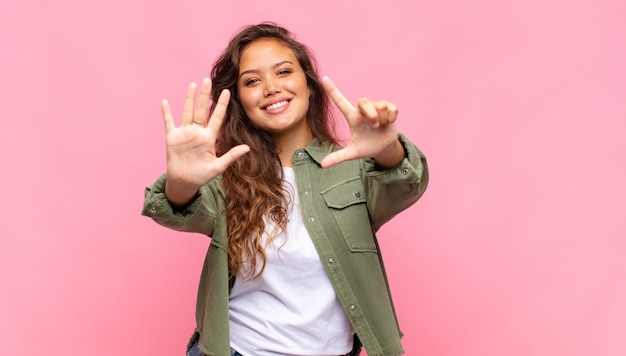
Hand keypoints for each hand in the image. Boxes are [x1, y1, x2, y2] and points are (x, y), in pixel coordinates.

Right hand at [161, 78, 249, 204]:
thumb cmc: (203, 175)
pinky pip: (169, 122)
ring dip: (189, 99)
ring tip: (193, 85)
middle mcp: (197, 132)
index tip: (227, 92)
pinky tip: (165, 101)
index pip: (217, 117)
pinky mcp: (172, 138)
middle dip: (205, 95)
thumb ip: (231, 156)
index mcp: (209, 138)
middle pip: (202, 110)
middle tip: (208, 80)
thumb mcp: (219, 167)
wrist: (185, 182)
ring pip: (187, 112)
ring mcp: (184, 133)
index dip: (222, 105)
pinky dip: (166, 113)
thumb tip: (247, 148)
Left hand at [320, 76, 403, 167]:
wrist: (383, 147)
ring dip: (382, 120)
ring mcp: (376, 107)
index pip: (340, 101)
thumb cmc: (366, 146)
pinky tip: (389, 123)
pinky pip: (392, 109)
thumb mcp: (353, 153)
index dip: (332, 90)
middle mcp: (363, 109)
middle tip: (374, 126)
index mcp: (352, 117)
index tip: (324, 78)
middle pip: (364, 101)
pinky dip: (391, 119)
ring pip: (380, 106)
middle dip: (371, 115)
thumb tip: (322, 165)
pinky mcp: (389, 107)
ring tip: (380, 126)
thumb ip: (338, 157)